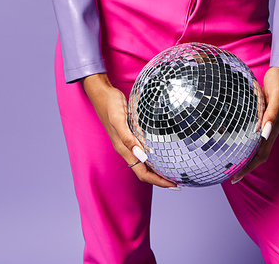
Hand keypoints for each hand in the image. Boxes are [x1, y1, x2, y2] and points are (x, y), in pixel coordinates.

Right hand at [82, 72, 179, 188]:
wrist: (102, 94)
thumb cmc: (110, 105)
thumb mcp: (119, 119)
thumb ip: (128, 138)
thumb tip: (142, 156)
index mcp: (123, 149)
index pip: (142, 173)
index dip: (157, 181)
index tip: (173, 185)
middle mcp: (126, 149)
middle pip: (144, 172)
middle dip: (160, 180)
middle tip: (177, 183)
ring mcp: (128, 143)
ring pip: (144, 163)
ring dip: (157, 170)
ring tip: (171, 171)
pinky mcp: (130, 135)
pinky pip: (143, 151)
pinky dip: (153, 157)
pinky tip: (161, 152)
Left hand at [230, 66, 278, 183]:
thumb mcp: (276, 97)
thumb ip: (272, 115)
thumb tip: (265, 133)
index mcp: (274, 129)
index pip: (261, 156)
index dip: (249, 168)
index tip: (236, 177)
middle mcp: (270, 129)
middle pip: (258, 155)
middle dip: (245, 166)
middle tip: (230, 174)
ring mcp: (267, 123)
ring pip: (256, 145)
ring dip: (245, 155)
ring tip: (232, 161)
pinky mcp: (263, 116)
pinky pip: (253, 133)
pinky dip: (245, 140)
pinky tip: (236, 137)